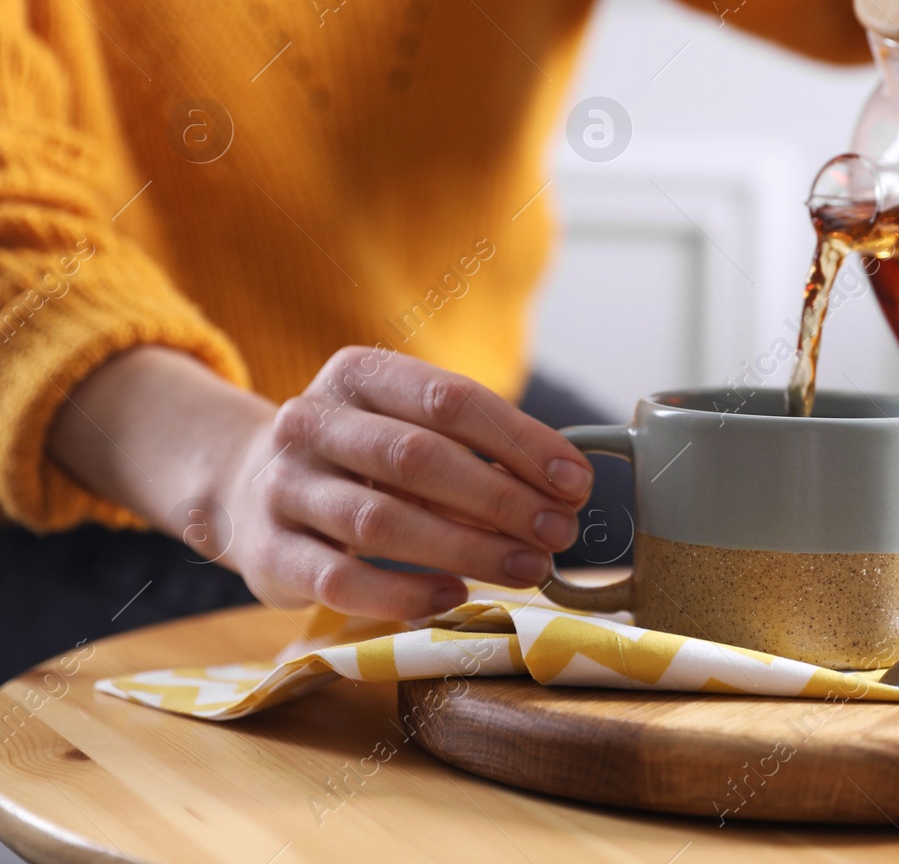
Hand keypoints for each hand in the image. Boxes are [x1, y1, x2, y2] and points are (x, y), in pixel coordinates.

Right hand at [49, 345, 593, 620]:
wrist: (248, 490)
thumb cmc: (362, 460)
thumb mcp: (410, 429)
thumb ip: (479, 450)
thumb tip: (566, 489)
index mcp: (358, 374)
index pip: (451, 399)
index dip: (521, 442)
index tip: (576, 482)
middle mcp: (311, 420)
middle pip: (418, 457)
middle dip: (502, 498)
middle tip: (560, 532)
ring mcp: (282, 486)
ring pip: (381, 518)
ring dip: (467, 548)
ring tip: (528, 567)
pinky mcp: (266, 553)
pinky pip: (340, 578)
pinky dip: (404, 592)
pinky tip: (455, 597)